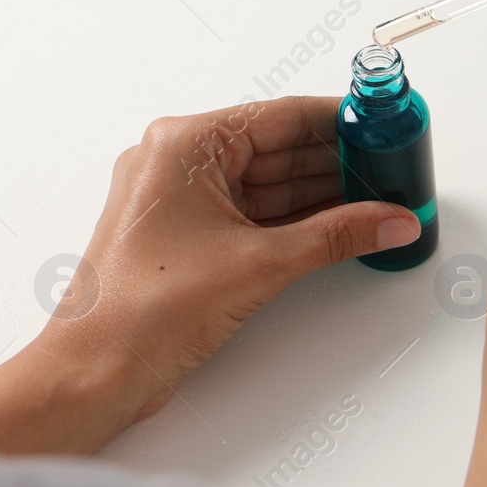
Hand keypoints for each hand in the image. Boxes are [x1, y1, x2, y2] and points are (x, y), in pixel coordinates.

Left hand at [66, 95, 419, 422]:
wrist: (96, 370)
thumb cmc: (143, 310)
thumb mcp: (261, 263)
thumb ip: (336, 236)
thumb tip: (387, 219)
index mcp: (183, 145)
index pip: (279, 116)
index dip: (337, 121)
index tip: (379, 125)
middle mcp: (175, 163)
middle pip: (275, 148)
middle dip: (335, 162)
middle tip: (389, 168)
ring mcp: (178, 201)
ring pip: (265, 184)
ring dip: (319, 194)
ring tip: (376, 199)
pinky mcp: (185, 238)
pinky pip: (249, 214)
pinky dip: (292, 220)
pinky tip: (337, 225)